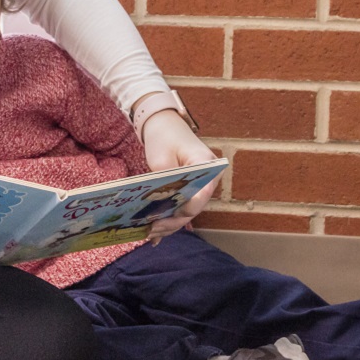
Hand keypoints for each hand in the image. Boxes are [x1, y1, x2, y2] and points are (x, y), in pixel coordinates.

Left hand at [141, 109, 215, 237]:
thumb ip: (165, 182)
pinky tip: (155, 234)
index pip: (201, 195)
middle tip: (151, 231)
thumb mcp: (161, 159)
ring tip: (150, 234)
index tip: (169, 217)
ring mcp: (201, 186)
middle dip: (172, 222)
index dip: (186, 209)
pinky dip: (168, 218)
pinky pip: (181, 207)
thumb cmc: (164, 137)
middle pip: (193, 208)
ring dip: (169, 224)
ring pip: (187, 211)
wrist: (164, 125)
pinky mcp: (191, 190)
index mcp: (207, 166)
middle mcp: (209, 179)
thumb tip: (162, 207)